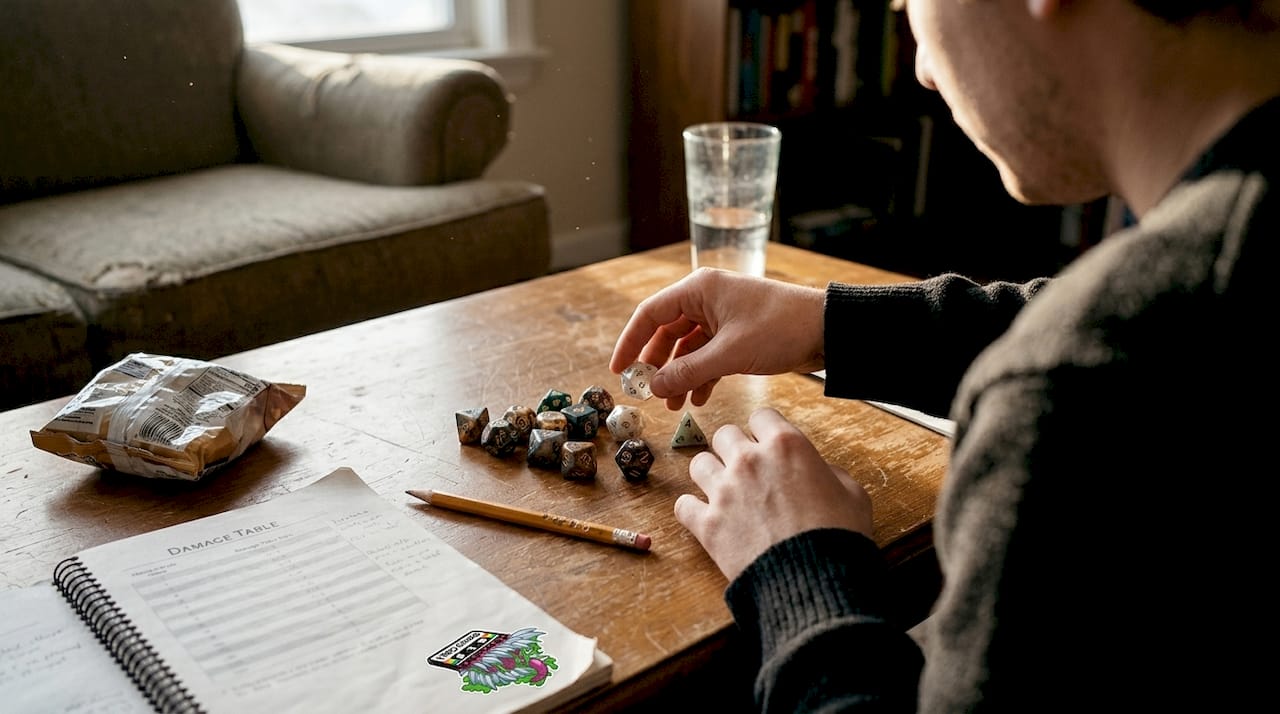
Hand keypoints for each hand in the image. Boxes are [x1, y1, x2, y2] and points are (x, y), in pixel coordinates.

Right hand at [610, 268, 825, 409]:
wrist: (827, 330)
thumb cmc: (780, 328)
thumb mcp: (729, 354)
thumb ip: (687, 371)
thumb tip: (654, 387)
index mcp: (699, 290)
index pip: (650, 314)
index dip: (630, 342)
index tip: (620, 370)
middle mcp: (706, 299)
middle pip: (666, 333)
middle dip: (657, 366)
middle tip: (648, 394)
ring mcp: (722, 316)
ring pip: (687, 348)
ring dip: (679, 376)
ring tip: (674, 405)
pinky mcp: (737, 333)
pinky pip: (708, 355)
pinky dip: (700, 376)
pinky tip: (697, 398)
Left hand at [674, 408, 872, 582]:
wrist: (815, 581)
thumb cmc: (838, 538)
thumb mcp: (852, 494)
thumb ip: (830, 473)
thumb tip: (819, 472)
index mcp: (786, 446)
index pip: (761, 416)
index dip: (765, 430)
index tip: (767, 443)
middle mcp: (750, 461)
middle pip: (724, 434)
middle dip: (734, 449)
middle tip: (746, 469)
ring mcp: (724, 491)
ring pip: (699, 463)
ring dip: (710, 474)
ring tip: (723, 491)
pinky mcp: (707, 524)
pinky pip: (683, 505)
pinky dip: (692, 511)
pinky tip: (706, 517)